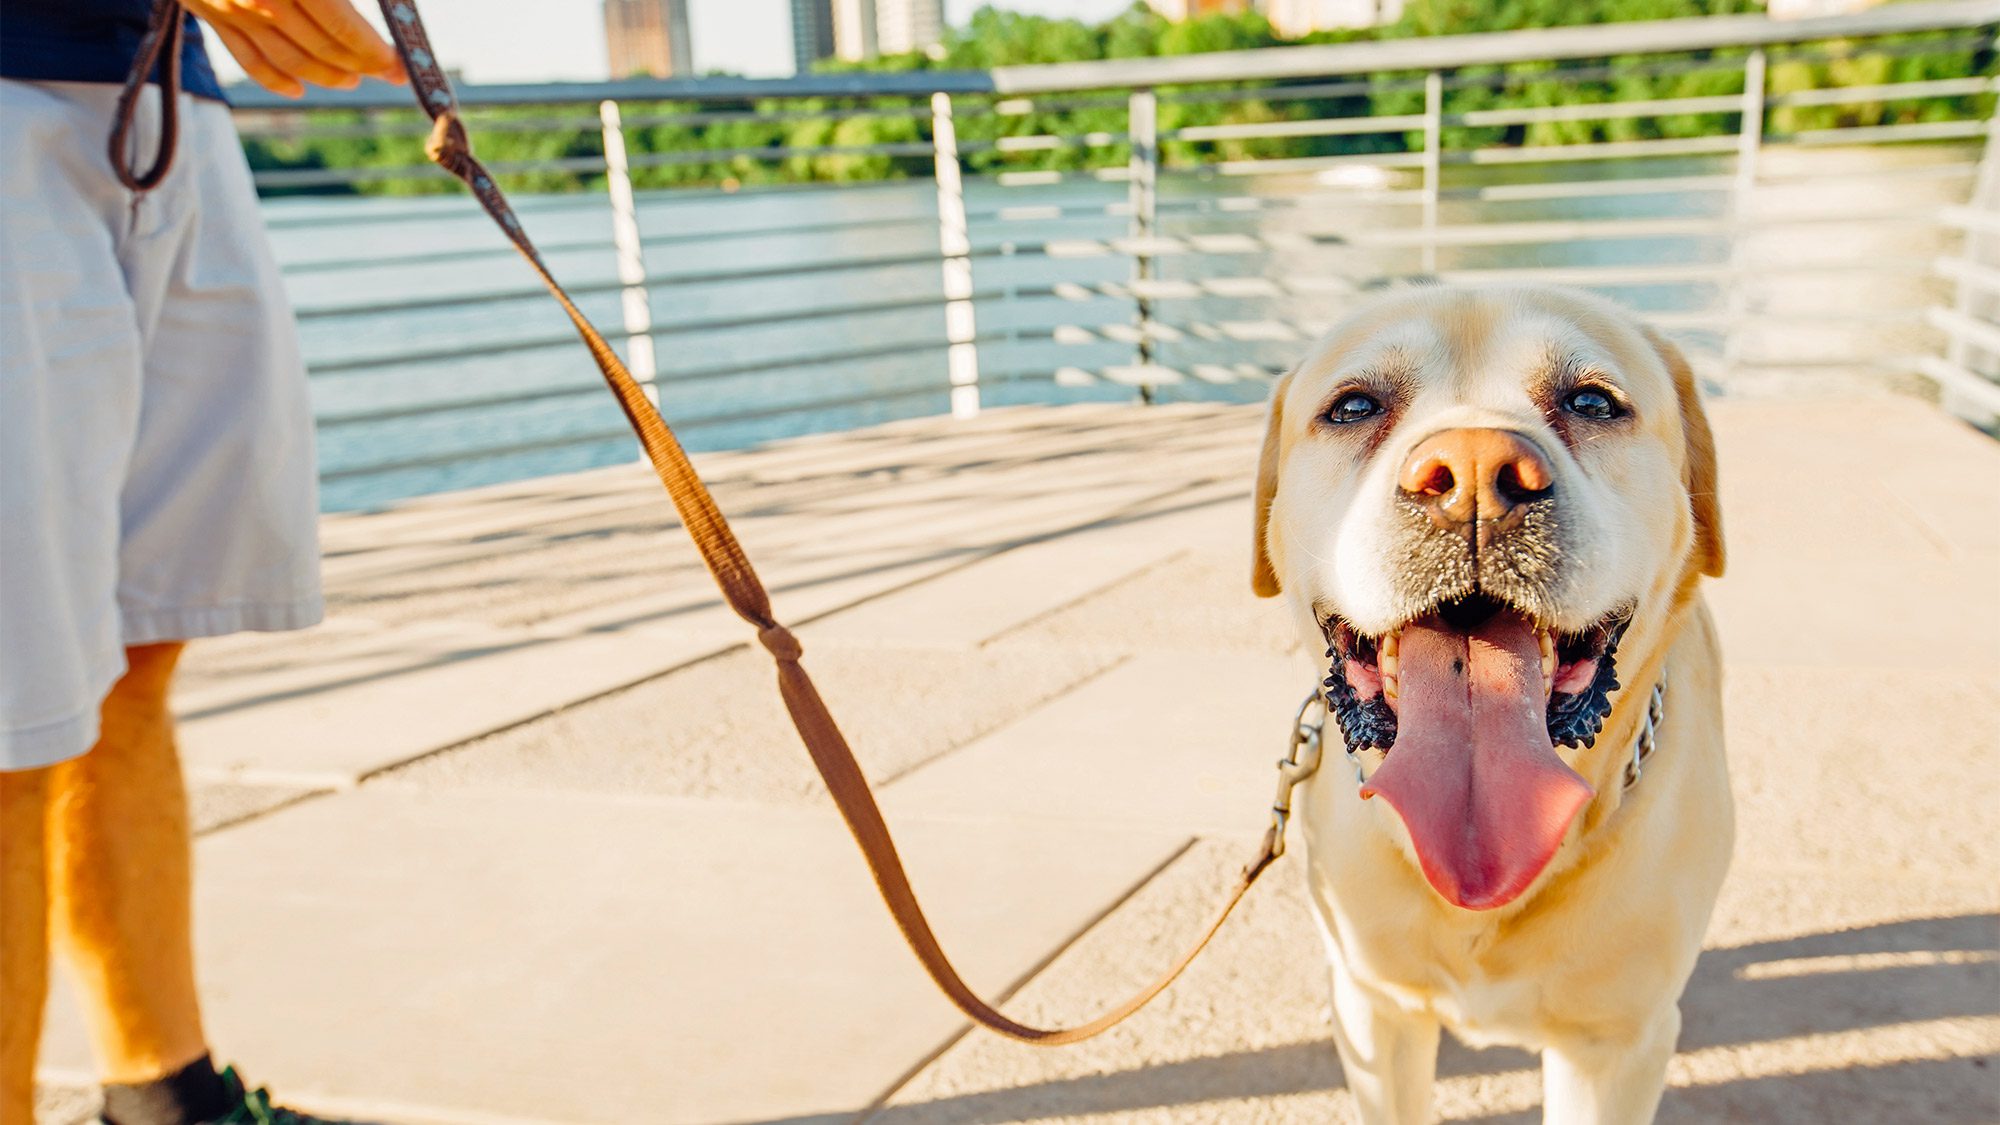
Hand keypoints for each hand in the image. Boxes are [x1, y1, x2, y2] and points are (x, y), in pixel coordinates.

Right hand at [185, 0, 406, 96]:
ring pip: (289, 60)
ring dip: (326, 76)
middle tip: (389, 73)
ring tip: (352, 80)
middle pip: (322, 48)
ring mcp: (231, 9)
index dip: (377, 52)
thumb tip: (393, 3)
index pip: (345, 28)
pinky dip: (275, 79)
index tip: (400, 64)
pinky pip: (247, 58)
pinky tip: (299, 88)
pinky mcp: (207, 11)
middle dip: (362, 66)